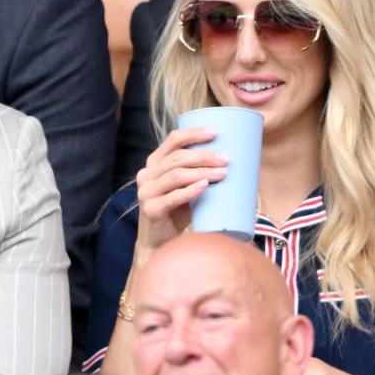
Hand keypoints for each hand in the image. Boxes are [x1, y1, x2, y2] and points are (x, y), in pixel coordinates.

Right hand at [135, 126, 227, 250]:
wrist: (160, 242)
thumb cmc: (176, 211)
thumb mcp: (182, 187)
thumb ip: (194, 173)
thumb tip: (228, 161)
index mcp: (153, 164)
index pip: (172, 140)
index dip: (193, 134)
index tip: (215, 132)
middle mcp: (146, 175)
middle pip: (177, 158)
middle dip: (203, 156)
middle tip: (226, 159)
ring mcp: (146, 192)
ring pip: (176, 176)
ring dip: (202, 172)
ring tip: (223, 173)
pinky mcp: (151, 209)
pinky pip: (173, 197)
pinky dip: (191, 190)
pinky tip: (205, 185)